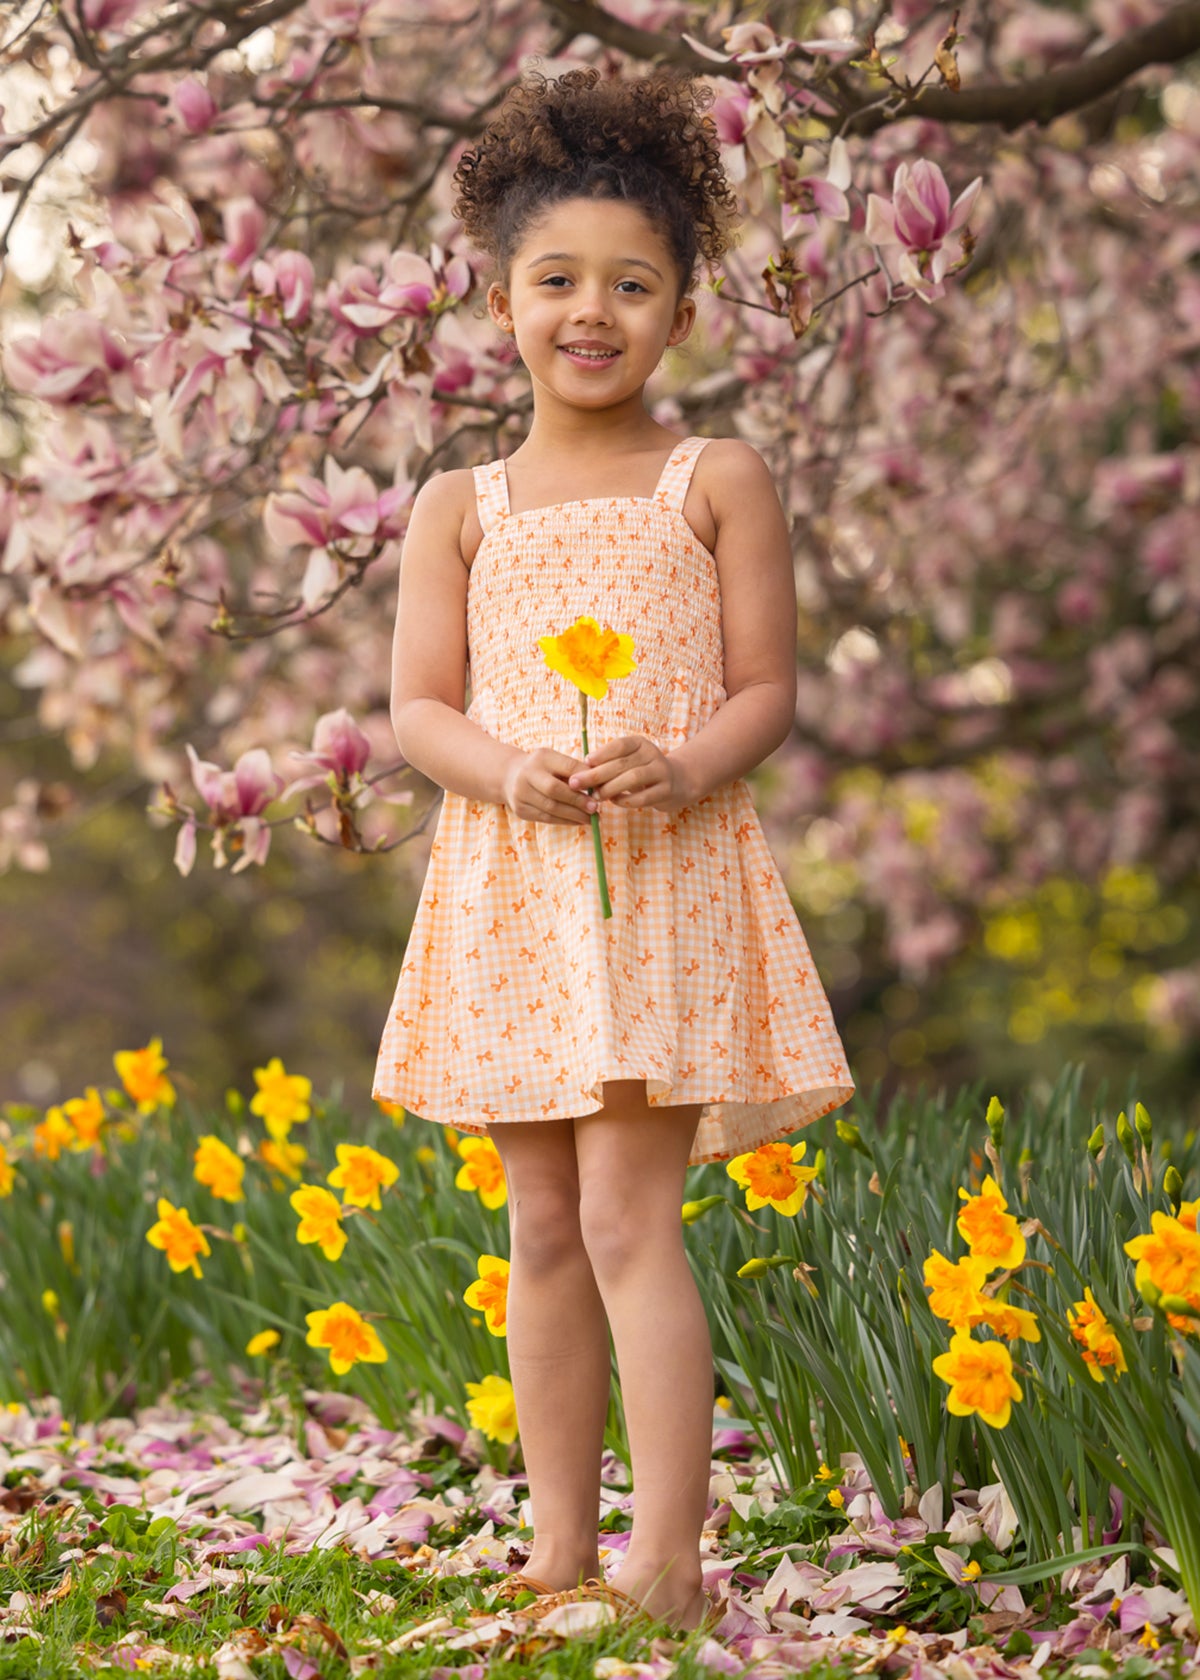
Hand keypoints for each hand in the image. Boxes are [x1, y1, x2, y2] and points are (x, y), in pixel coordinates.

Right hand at [501, 748, 598, 824]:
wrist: (511, 776)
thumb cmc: (544, 768)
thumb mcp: (557, 761)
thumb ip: (576, 770)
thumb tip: (600, 786)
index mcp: (541, 757)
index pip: (567, 767)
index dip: (584, 779)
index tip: (599, 789)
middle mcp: (527, 774)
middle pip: (555, 790)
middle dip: (578, 801)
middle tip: (595, 808)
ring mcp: (521, 793)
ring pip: (551, 808)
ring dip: (574, 815)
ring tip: (591, 818)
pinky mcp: (521, 810)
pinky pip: (546, 819)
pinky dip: (565, 821)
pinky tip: (578, 821)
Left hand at [567, 735, 688, 813]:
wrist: (678, 782)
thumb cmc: (643, 771)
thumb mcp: (629, 762)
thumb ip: (609, 765)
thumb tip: (582, 773)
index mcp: (640, 743)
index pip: (620, 745)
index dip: (601, 753)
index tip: (585, 762)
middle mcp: (652, 754)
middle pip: (622, 763)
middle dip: (596, 774)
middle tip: (577, 783)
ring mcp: (661, 772)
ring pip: (633, 778)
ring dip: (610, 788)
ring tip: (596, 796)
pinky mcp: (666, 790)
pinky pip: (643, 797)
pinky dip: (626, 800)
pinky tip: (615, 802)